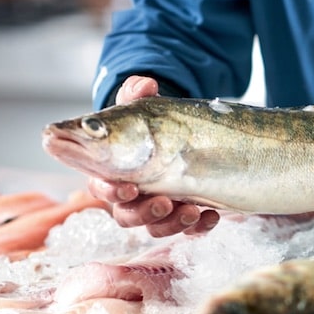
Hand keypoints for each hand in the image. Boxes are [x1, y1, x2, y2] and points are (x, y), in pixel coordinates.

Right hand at [87, 75, 219, 236]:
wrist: (178, 135)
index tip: (128, 187)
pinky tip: (211, 216)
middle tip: (164, 203)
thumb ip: (137, 95)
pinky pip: (188, 230)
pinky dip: (199, 227)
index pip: (101, 187)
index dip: (110, 191)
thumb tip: (144, 84)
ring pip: (157, 227)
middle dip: (145, 213)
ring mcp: (157, 207)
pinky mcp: (182, 213)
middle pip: (128, 216)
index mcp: (112, 171)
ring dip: (173, 223)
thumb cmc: (150, 126)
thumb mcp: (144, 108)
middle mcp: (132, 195)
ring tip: (192, 211)